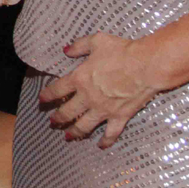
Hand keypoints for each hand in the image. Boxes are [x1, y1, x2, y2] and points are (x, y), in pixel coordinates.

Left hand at [39, 33, 161, 147]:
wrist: (146, 66)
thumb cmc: (122, 51)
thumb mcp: (97, 41)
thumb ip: (79, 46)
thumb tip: (66, 50)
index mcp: (79, 78)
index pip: (57, 89)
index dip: (47, 95)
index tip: (42, 100)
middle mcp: (87, 97)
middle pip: (67, 111)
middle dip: (57, 118)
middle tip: (52, 122)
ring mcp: (103, 109)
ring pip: (83, 126)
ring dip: (74, 132)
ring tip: (67, 136)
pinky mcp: (119, 117)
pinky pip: (110, 133)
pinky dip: (105, 141)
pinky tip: (101, 146)